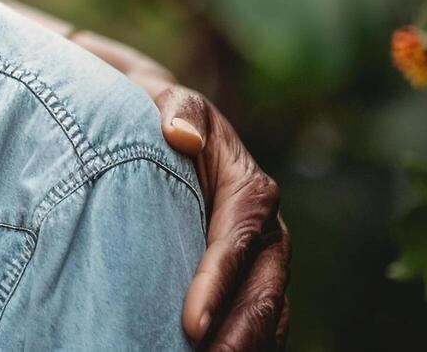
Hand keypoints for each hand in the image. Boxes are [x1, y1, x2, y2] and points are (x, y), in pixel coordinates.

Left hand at [68, 31, 289, 350]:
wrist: (164, 128)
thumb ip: (177, 110)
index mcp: (250, 190)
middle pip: (262, 289)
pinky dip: (242, 340)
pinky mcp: (245, 276)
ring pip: (265, 310)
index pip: (237, 243)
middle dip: (239, 332)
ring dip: (246, 343)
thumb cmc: (161, 114)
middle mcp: (264, 229)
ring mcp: (259, 257)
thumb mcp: (167, 98)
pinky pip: (254, 316)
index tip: (192, 324)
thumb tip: (181, 135)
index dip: (217, 284)